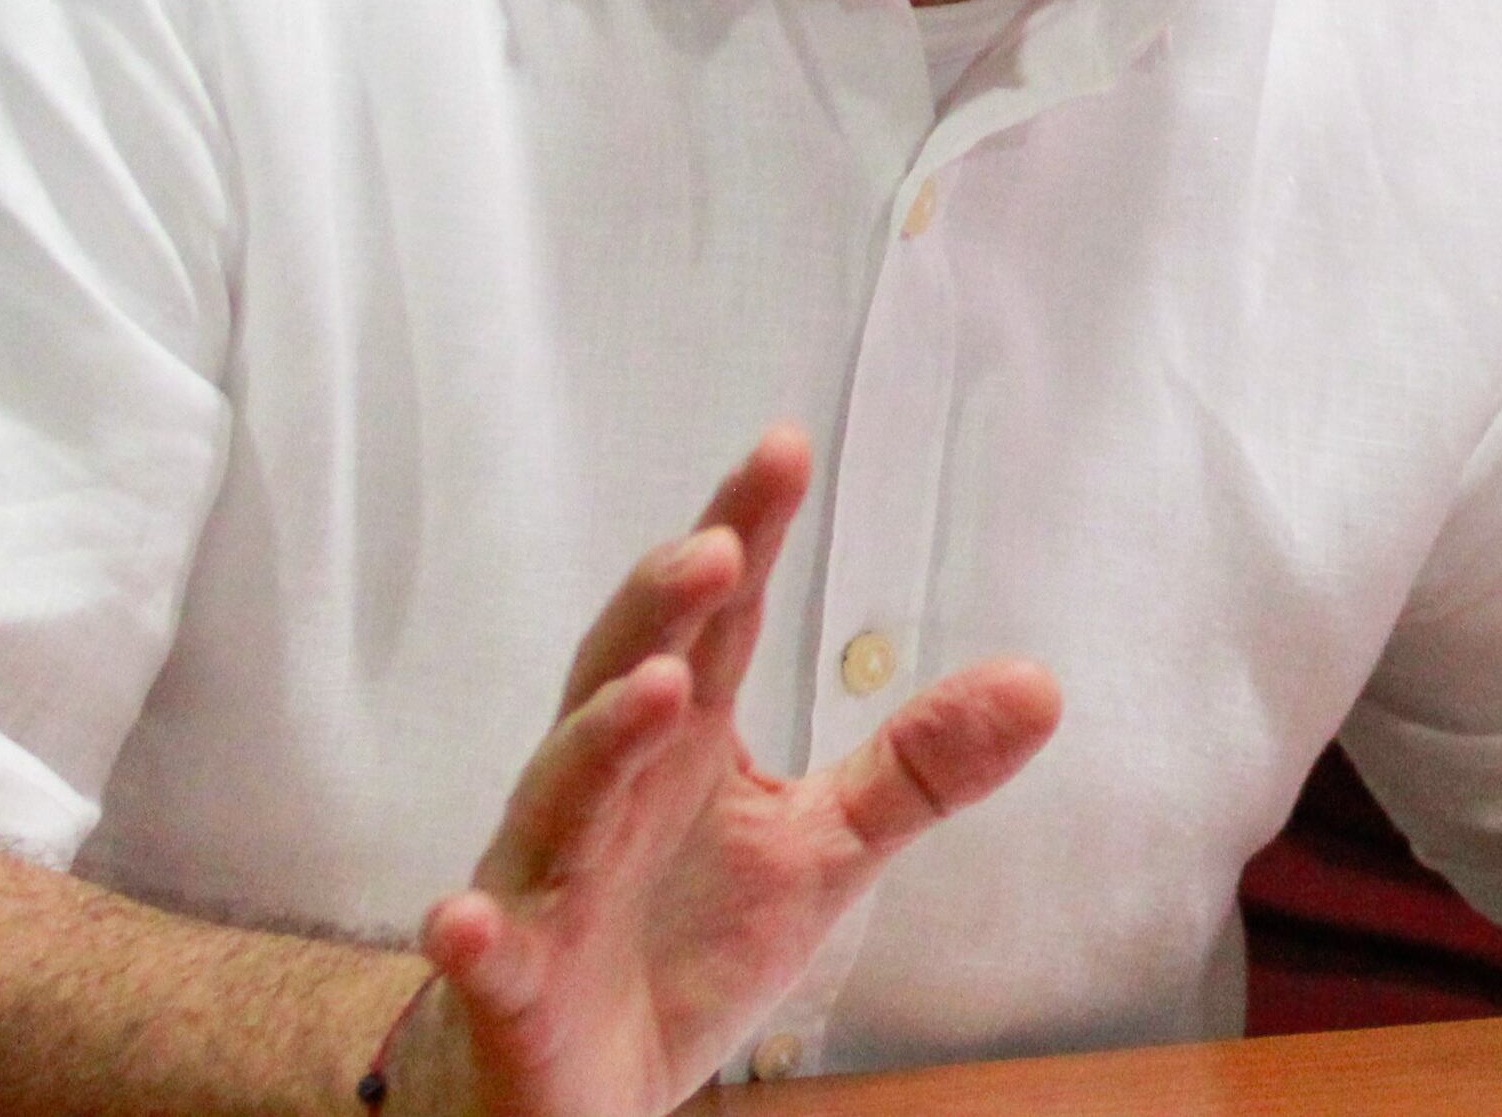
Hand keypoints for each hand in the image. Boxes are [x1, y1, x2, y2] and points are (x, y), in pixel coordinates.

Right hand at [397, 429, 1062, 1115]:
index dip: (743, 532)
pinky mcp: (512, 984)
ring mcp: (547, 883)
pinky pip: (487, 956)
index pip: (715, 622)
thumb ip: (917, 767)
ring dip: (601, 739)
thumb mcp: (822, 850)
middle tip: (720, 547)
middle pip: (625, 675)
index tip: (784, 448)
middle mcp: (605, 792)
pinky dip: (471, 933)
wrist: (577, 1083)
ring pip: (563, 797)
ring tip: (656, 684)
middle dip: (664, 608)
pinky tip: (460, 916)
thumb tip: (1041, 684)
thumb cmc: (682, 945)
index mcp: (682, 746)